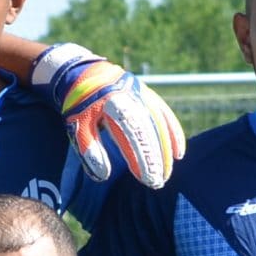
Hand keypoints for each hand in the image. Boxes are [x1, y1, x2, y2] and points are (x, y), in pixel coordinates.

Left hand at [29, 44, 185, 187]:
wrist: (83, 73)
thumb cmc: (79, 105)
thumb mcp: (77, 126)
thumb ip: (89, 149)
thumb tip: (103, 175)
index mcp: (112, 103)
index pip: (132, 134)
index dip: (141, 157)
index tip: (147, 179)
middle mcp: (131, 96)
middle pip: (149, 130)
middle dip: (155, 158)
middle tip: (158, 182)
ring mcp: (142, 94)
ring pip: (160, 124)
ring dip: (166, 150)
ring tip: (166, 173)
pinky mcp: (148, 95)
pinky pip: (165, 115)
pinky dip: (173, 133)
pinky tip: (178, 153)